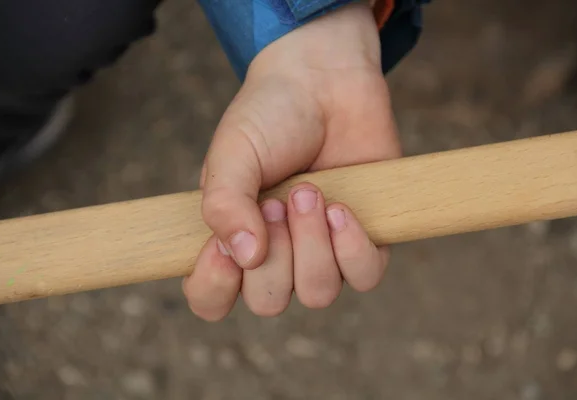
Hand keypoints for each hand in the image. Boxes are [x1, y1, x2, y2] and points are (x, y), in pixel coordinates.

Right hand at [183, 2, 400, 319]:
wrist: (324, 81)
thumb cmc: (269, 117)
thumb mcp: (233, 153)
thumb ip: (224, 204)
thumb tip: (246, 257)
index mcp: (232, 238)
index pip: (212, 297)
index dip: (215, 285)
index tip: (221, 246)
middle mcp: (275, 253)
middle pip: (269, 301)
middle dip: (273, 254)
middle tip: (277, 199)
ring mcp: (320, 250)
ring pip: (317, 292)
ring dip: (312, 244)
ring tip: (309, 192)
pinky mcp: (363, 239)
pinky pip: (364, 275)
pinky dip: (352, 247)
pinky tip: (341, 207)